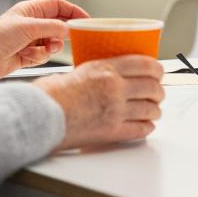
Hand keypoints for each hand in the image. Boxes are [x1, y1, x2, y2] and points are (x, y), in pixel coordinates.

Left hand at [0, 0, 89, 79]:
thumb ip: (53, 27)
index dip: (73, 11)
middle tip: (71, 38)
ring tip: (39, 49)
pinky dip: (37, 57)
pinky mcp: (28, 55)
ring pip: (53, 43)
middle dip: (63, 33)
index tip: (85, 20)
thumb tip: (71, 29)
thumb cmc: (0, 36)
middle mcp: (32, 23)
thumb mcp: (30, 27)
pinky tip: (24, 56)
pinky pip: (43, 55)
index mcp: (31, 10)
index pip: (58, 6)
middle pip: (58, 25)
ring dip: (48, 48)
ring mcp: (31, 40)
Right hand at [34, 56, 164, 148]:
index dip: (157, 70)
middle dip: (158, 91)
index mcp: (106, 69)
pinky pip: (141, 129)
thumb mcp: (77, 71)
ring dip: (154, 110)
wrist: (39, 116)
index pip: (145, 65)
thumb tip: (111, 74)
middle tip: (157, 93)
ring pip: (150, 109)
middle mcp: (114, 88)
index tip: (158, 73)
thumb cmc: (50, 95)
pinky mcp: (112, 132)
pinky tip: (145, 125)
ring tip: (153, 111)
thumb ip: (99, 72)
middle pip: (152, 87)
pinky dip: (147, 127)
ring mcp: (115, 111)